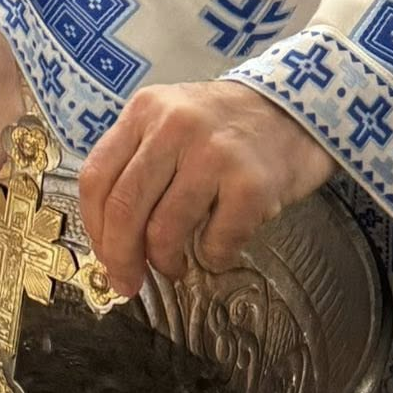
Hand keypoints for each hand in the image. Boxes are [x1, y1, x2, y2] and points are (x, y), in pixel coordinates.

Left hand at [79, 80, 334, 297]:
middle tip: (127, 283)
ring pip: (164, 230)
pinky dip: (213, 257)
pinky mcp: (251, 183)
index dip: (94, 228)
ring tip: (176, 265)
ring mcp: (214, 153)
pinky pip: (215, 242)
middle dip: (120, 258)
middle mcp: (175, 126)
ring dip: (166, 262)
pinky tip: (218, 248)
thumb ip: (138, 163)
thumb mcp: (171, 120)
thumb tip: (110, 238)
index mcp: (146, 111)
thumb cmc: (226, 127)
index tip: (104, 256)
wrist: (298, 110)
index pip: (97, 177)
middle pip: (124, 207)